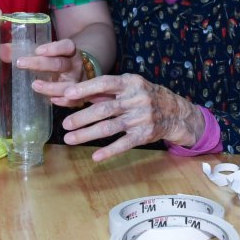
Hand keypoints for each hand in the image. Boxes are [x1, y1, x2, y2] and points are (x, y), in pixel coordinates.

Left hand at [17, 38, 86, 103]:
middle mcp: (74, 65)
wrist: (75, 74)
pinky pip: (74, 101)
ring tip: (34, 85)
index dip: (54, 48)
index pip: (66, 46)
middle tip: (21, 64)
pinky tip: (52, 100)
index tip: (37, 50)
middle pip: (60, 64)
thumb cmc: (53, 61)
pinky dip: (63, 101)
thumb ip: (18, 51)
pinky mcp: (78, 97)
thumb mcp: (41, 54)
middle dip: (41, 64)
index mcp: (69, 51)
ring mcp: (77, 81)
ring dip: (51, 86)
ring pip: (68, 84)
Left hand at [44, 74, 203, 161]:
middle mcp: (136, 99)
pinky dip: (109, 151)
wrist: (175, 111)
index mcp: (130, 83)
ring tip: (69, 139)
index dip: (86, 88)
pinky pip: (124, 144)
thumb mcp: (128, 87)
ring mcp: (141, 118)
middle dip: (82, 117)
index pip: (105, 83)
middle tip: (64, 124)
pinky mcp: (145, 134)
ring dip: (87, 134)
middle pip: (104, 108)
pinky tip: (95, 156)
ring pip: (110, 127)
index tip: (67, 94)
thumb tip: (72, 93)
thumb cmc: (144, 96)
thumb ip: (103, 91)